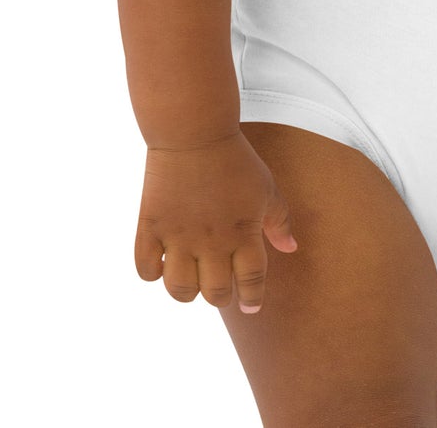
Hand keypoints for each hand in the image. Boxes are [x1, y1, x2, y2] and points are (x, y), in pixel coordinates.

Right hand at [134, 130, 297, 313]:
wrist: (194, 132)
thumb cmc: (235, 159)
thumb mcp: (266, 188)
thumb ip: (279, 222)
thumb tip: (291, 249)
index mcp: (244, 233)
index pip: (250, 282)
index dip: (252, 299)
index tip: (250, 305)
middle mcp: (212, 241)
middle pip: (215, 294)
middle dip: (219, 296)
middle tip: (218, 284)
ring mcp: (179, 236)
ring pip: (180, 291)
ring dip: (186, 291)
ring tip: (190, 276)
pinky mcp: (151, 226)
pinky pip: (145, 270)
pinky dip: (152, 273)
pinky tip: (162, 261)